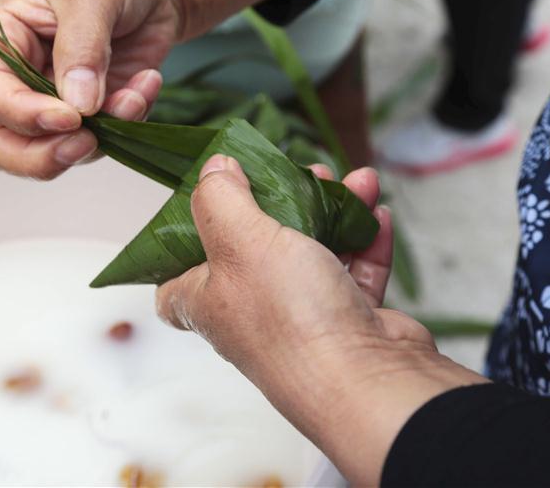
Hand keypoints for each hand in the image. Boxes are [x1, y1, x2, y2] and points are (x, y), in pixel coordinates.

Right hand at [0, 0, 290, 178]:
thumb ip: (81, 48)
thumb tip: (77, 106)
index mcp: (4, 38)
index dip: (23, 115)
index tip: (69, 118)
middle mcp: (21, 75)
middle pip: (5, 141)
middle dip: (43, 154)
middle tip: (85, 143)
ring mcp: (58, 98)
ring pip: (56, 149)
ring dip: (102, 135)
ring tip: (137, 94)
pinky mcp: (95, 110)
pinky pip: (104, 138)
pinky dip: (130, 121)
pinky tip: (148, 82)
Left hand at [155, 155, 486, 484]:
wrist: (368, 380)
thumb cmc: (292, 318)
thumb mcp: (239, 240)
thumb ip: (220, 198)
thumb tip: (213, 169)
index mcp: (209, 302)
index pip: (174, 282)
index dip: (179, 246)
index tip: (199, 208)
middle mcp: (252, 314)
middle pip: (253, 250)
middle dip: (277, 204)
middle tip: (296, 172)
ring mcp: (303, 319)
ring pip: (312, 253)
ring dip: (333, 211)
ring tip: (349, 179)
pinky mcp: (350, 322)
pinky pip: (355, 273)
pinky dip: (365, 239)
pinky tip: (375, 211)